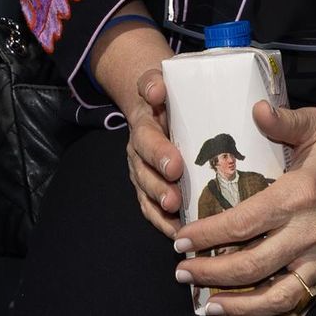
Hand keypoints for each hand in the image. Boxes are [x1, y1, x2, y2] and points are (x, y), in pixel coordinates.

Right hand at [124, 66, 186, 238]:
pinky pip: (150, 208)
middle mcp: (138, 150)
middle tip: (175, 198)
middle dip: (159, 186)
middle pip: (144, 171)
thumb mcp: (159, 82)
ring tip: (177, 222)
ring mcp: (141, 170)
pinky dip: (162, 223)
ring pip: (146, 192)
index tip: (175, 166)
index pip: (147, 137)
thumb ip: (155, 83)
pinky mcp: (148, 187)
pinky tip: (178, 234)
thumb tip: (157, 91)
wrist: (153, 102)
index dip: (159, 152)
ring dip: (160, 207)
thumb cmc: (166, 95)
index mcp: (144, 125)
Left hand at [171, 102, 315, 313]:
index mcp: (301, 194)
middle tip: (181, 270)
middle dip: (210, 273)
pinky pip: (297, 302)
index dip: (208, 235)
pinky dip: (268, 312)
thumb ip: (284, 119)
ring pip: (275, 296)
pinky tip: (244, 310)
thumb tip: (255, 108)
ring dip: (238, 305)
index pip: (244, 223)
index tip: (181, 239)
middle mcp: (311, 233)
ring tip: (207, 304)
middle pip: (252, 265)